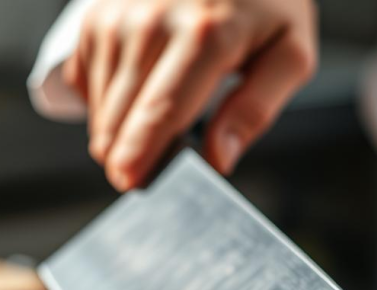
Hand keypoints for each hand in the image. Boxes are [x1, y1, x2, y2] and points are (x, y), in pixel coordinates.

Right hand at [63, 0, 316, 188]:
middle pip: (122, 115)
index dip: (142, 153)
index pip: (162, 110)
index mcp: (205, 35)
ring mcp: (117, 16)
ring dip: (123, 130)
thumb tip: (220, 158)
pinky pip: (86, 82)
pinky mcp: (95, 16)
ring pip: (101, 106)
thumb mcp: (290, 53)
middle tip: (157, 170)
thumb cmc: (266, 5)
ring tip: (160, 120)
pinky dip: (108, 101)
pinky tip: (140, 93)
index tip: (130, 183)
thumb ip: (257, 109)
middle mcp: (151, 21)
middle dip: (132, 154)